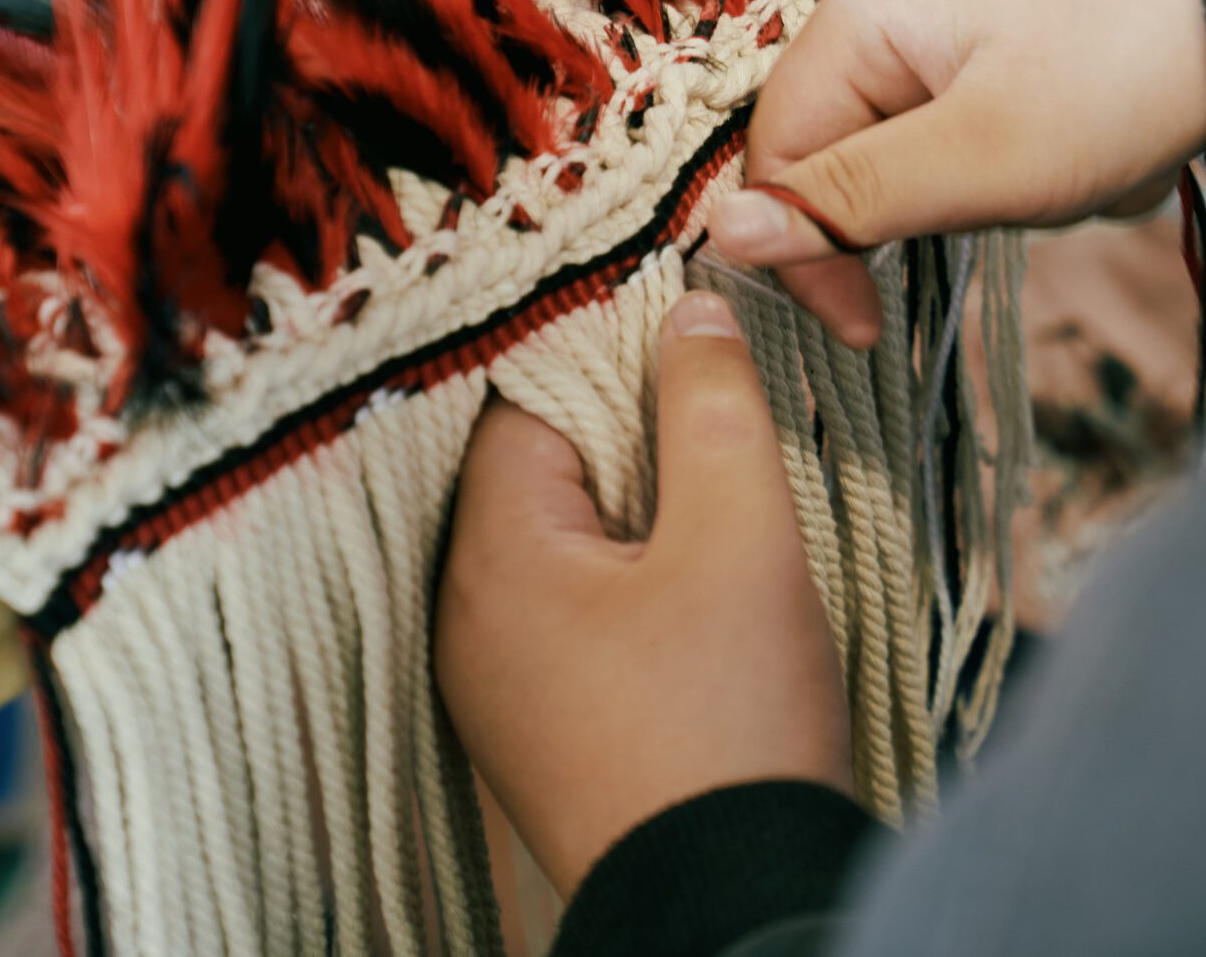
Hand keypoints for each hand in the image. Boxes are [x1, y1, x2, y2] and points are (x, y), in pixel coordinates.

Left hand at [434, 292, 853, 896]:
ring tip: (713, 508)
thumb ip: (711, 405)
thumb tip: (690, 308)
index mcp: (489, 558)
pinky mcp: (535, 726)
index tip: (685, 349)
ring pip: (554, 541)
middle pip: (534, 471)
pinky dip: (621, 579)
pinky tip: (689, 589)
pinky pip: (564, 610)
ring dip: (630, 512)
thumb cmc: (728, 721)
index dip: (609, 362)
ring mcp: (493, 682)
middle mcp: (463, 615)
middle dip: (624, 438)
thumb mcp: (741, 536)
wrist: (730, 903)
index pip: (524, 402)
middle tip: (711, 427)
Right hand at [710, 0, 1205, 344]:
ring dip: (996, 185)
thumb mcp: (985, 157)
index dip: (808, 249)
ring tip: (1080, 164)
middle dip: (935, 203)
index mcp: (859, 9)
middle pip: (849, 146)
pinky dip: (1031, 152)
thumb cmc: (1131, 62)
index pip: (778, 153)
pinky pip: (978, 117)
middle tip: (1024, 206)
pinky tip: (1098, 140)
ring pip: (921, 142)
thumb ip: (852, 199)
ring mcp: (951, 0)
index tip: (866, 326)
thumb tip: (723, 232)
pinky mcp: (1009, 18)